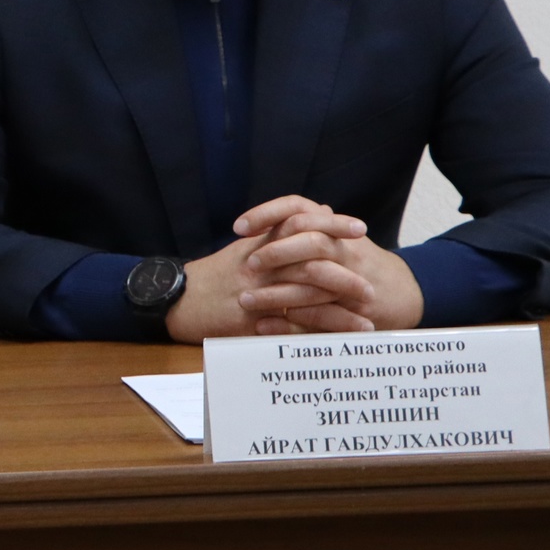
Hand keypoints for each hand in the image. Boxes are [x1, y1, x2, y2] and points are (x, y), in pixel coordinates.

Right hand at [166, 196, 372, 340]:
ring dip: (341, 304)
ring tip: (369, 312)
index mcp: (259, 245)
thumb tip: (315, 214)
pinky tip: (341, 335)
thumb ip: (276, 234)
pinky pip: (294, 324)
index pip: (300, 226)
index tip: (358, 228)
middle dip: (346, 268)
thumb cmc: (211, 277)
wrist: (177, 300)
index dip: (331, 226)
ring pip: (307, 294)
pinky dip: (321, 329)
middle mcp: (261, 265)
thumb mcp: (243, 249)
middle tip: (372, 279)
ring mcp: (257, 292)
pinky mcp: (252, 319)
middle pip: (310, 259)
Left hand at [236, 200, 424, 332]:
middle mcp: (345, 251)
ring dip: (274, 293)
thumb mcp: (340, 239)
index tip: (239, 226)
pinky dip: (287, 323)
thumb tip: (274, 218)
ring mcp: (351, 282)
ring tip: (244, 300)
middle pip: (311, 241)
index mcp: (336, 230)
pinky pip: (317, 318)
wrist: (407, 292)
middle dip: (275, 252)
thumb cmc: (362, 263)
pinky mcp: (352, 314)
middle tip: (247, 264)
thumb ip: (311, 228)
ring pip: (312, 282)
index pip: (299, 208)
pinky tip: (263, 325)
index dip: (267, 213)